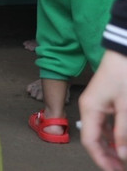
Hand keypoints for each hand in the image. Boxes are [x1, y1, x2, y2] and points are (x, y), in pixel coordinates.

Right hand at [81, 49, 126, 169]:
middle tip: (120, 169)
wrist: (123, 53)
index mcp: (89, 109)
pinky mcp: (104, 102)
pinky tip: (122, 143)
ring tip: (123, 160)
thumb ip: (123, 132)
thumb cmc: (123, 75)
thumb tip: (122, 155)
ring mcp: (96, 105)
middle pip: (94, 139)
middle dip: (107, 157)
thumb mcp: (126, 106)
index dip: (101, 160)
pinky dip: (114, 136)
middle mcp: (89, 108)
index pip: (90, 142)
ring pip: (101, 133)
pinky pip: (106, 125)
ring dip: (111, 148)